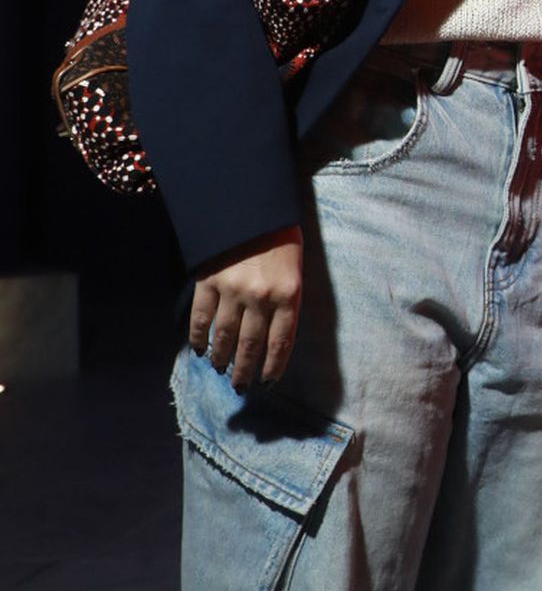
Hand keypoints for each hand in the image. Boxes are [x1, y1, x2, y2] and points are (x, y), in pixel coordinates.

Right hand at [189, 226, 303, 390]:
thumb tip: (273, 336)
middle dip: (246, 370)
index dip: (273, 366)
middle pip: (252, 345)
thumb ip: (285, 301)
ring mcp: (232, 290)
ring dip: (221, 357)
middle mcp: (261, 296)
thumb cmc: (280, 237)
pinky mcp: (208, 281)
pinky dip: (198, 337)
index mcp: (289, 294)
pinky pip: (201, 318)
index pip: (281, 342)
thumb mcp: (294, 269)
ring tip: (220, 369)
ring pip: (224, 336)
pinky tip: (198, 349)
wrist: (251, 204)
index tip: (267, 381)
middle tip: (241, 386)